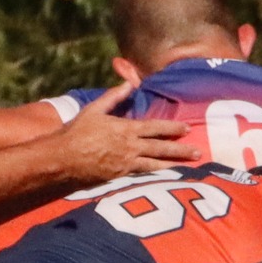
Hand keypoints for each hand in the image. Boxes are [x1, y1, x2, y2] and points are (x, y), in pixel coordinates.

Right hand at [53, 80, 197, 178]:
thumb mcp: (94, 110)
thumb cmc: (76, 132)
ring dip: (173, 165)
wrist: (63, 158)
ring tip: (188, 167)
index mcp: (125, 129)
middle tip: (198, 151)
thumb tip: (129, 84)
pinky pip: (142, 176)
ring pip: (155, 165)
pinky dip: (156, 177)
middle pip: (161, 148)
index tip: (187, 129)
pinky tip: (165, 178)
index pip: (155, 128)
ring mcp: (126, 164)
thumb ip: (113, 97)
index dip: (172, 128)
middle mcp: (130, 147)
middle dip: (181, 150)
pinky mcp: (120, 178)